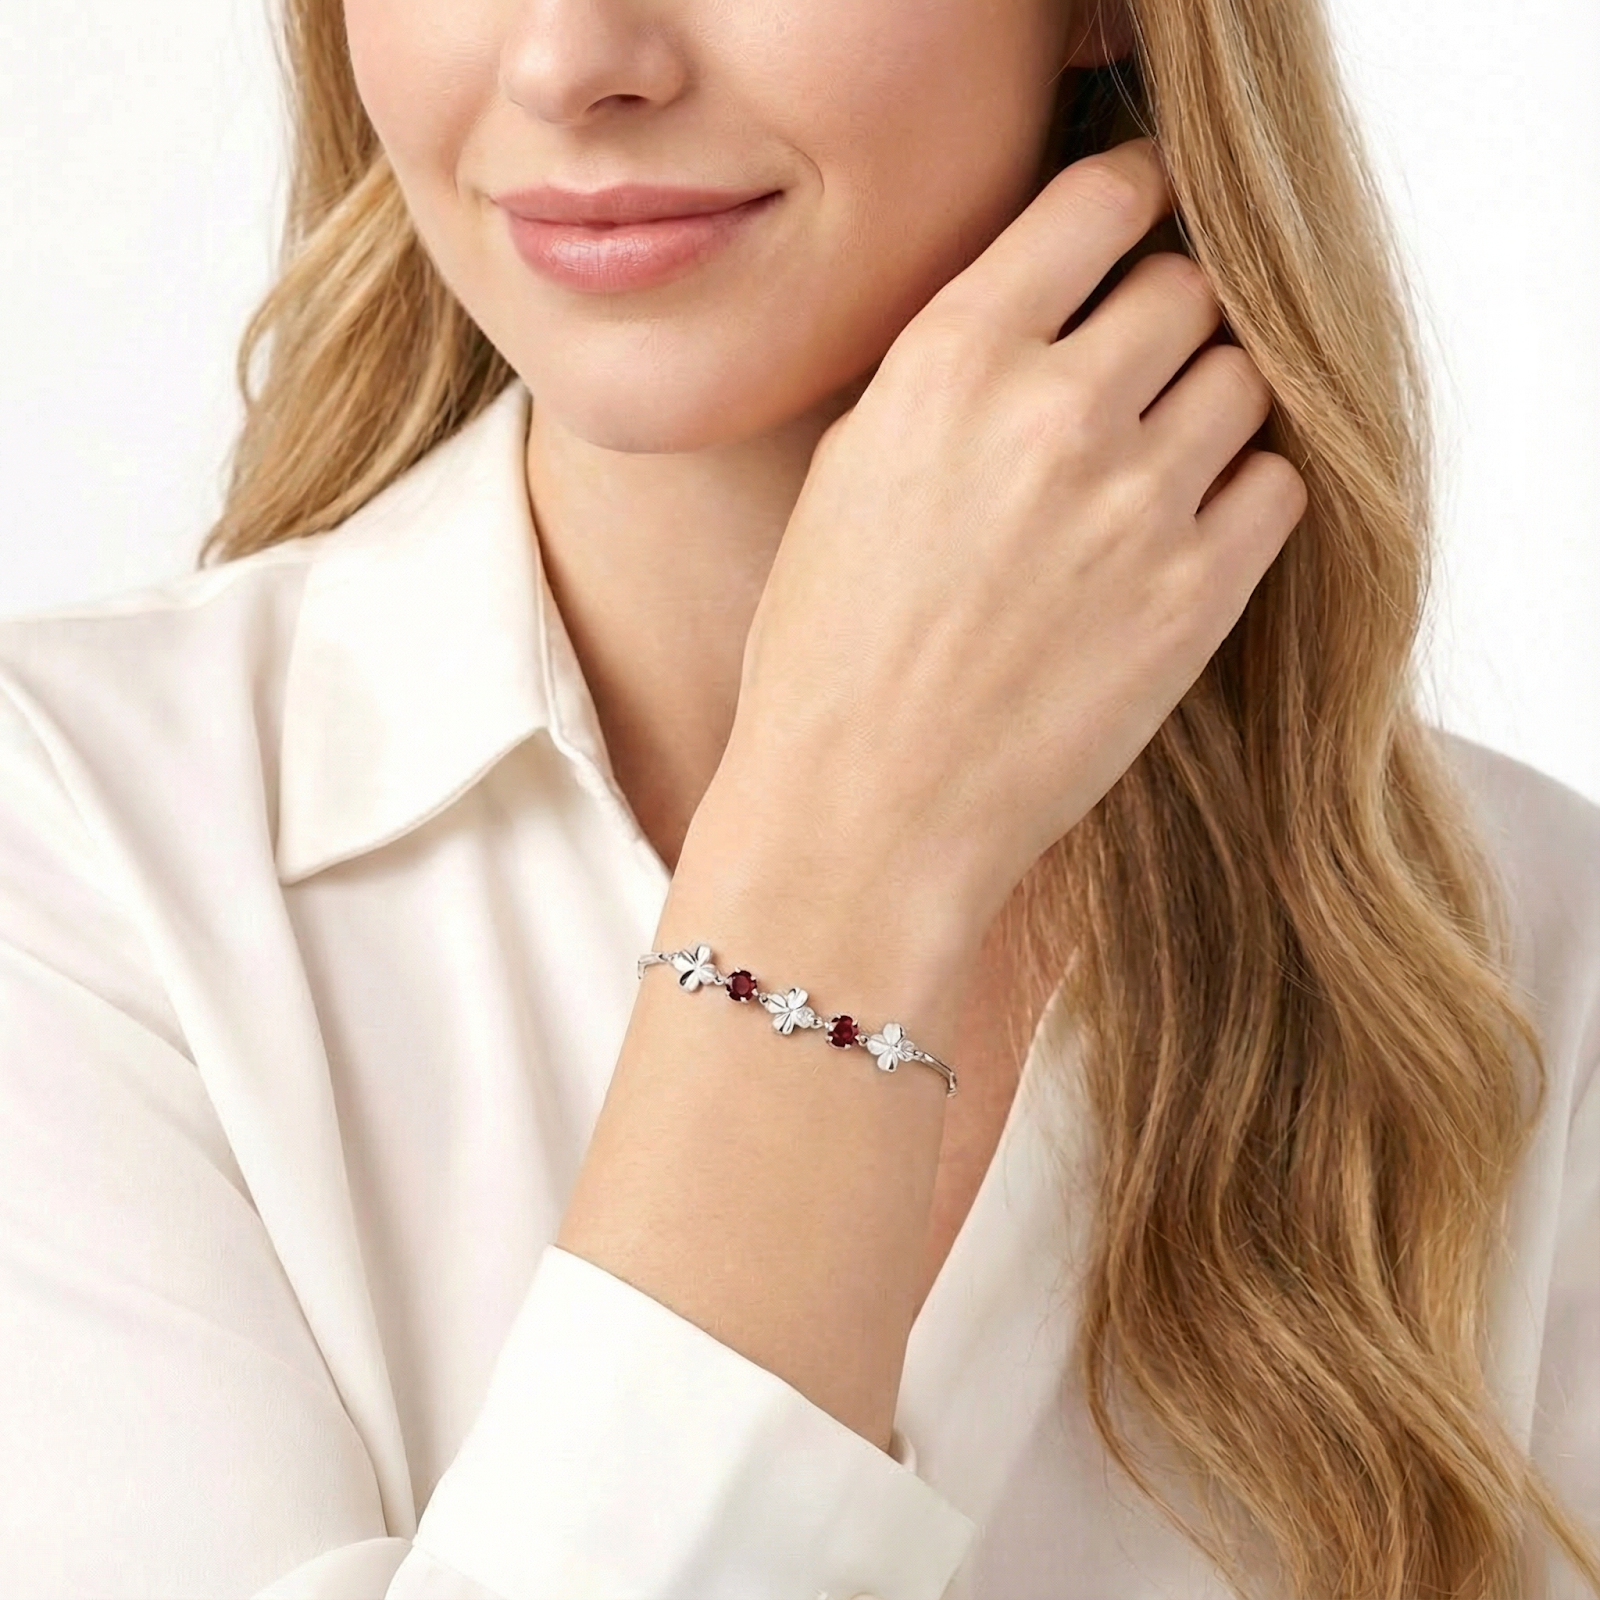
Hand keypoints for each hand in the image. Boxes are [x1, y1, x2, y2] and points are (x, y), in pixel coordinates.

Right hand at [719, 135, 1307, 932]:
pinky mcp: (1197, 598)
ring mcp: (1137, 505)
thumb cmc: (828, 655)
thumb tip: (1036, 314)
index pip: (1100, 201)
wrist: (864, 812)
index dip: (1130, 201)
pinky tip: (1183, 533)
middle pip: (1188, 288)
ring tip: (1154, 466)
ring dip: (1208, 407)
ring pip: (1244, 381)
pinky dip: (1243, 493)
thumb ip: (950, 375)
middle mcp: (1054, 411)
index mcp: (950, 363)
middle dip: (1166, 320)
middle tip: (1134, 375)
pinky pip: (1277, 485)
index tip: (1136, 224)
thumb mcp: (850, 476)